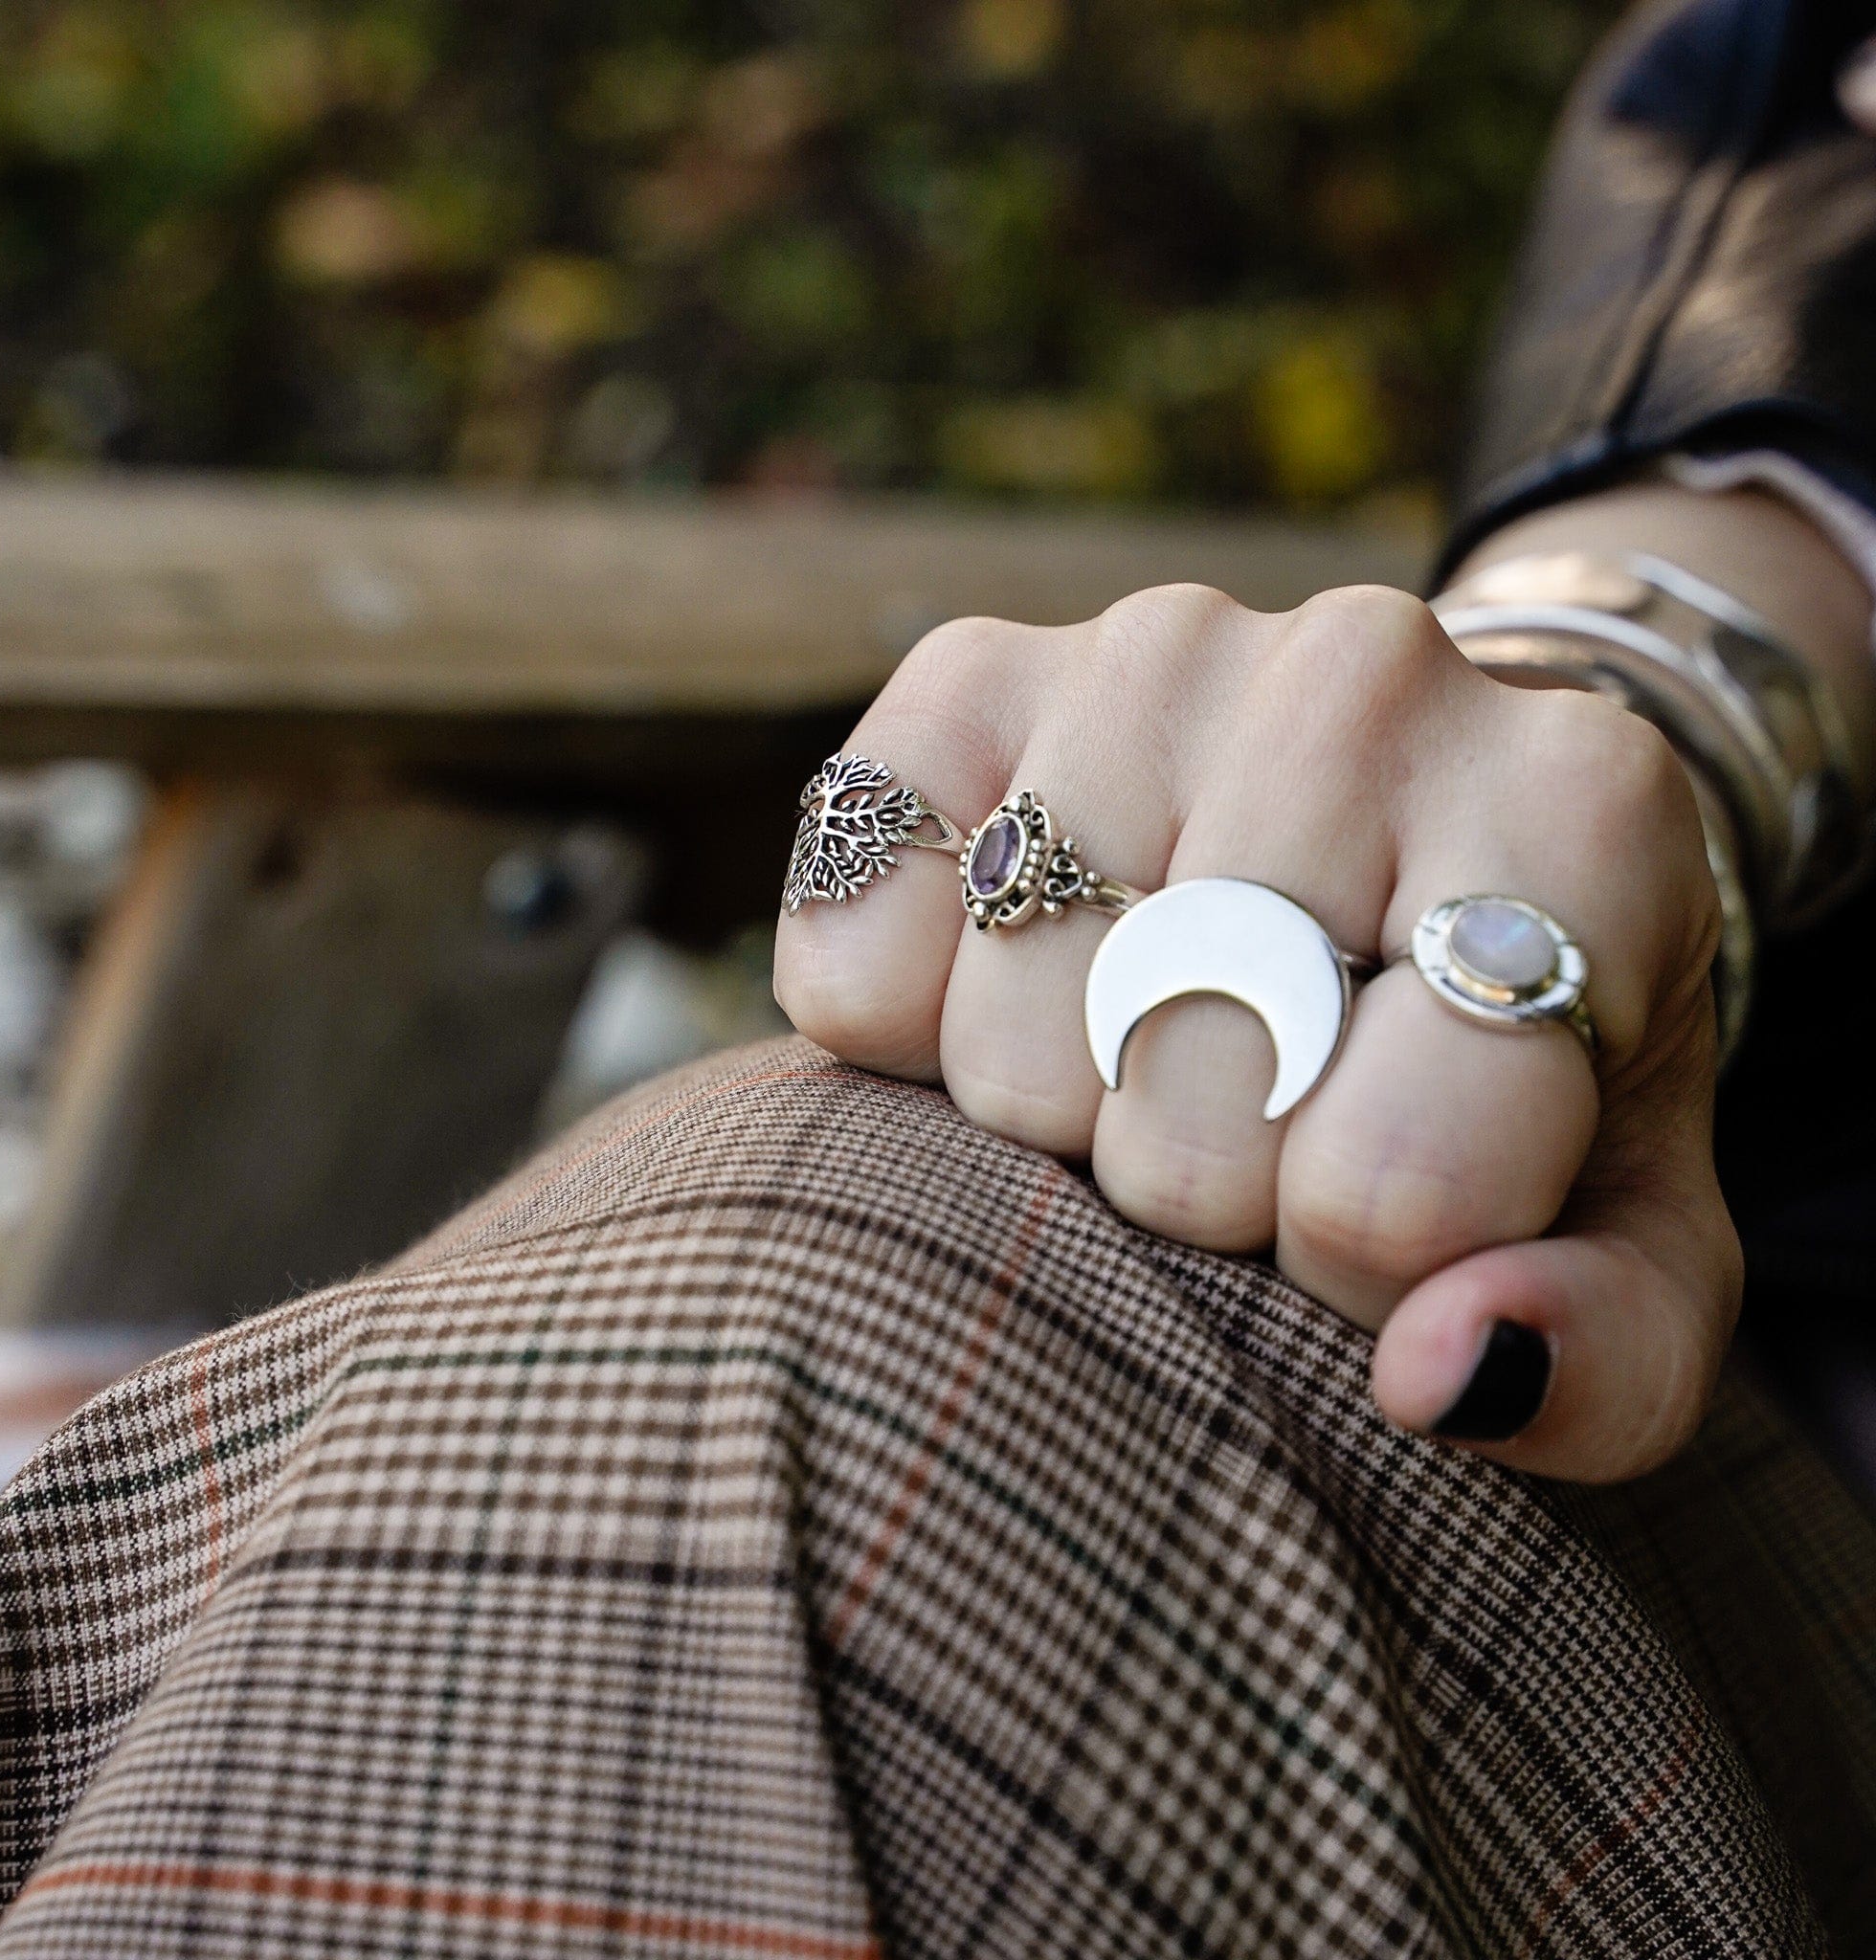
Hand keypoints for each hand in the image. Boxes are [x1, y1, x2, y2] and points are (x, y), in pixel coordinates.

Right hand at [774, 582, 1738, 1481]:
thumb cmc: (1501, 1079)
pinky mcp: (971, 670)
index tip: (1378, 1206)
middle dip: (1203, 1199)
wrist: (1390, 841)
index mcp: (1580, 815)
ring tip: (1144, 1055)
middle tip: (1256, 1123)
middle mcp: (1372, 673)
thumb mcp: (1619, 1247)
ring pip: (1010, 1051)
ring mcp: (1154, 652)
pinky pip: (852, 941)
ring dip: (1058, 1125)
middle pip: (1182, 1126)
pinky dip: (894, 1033)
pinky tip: (1007, 993)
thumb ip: (1603, 1352)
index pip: (1391, 1189)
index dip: (1357, 1273)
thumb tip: (1447, 1371)